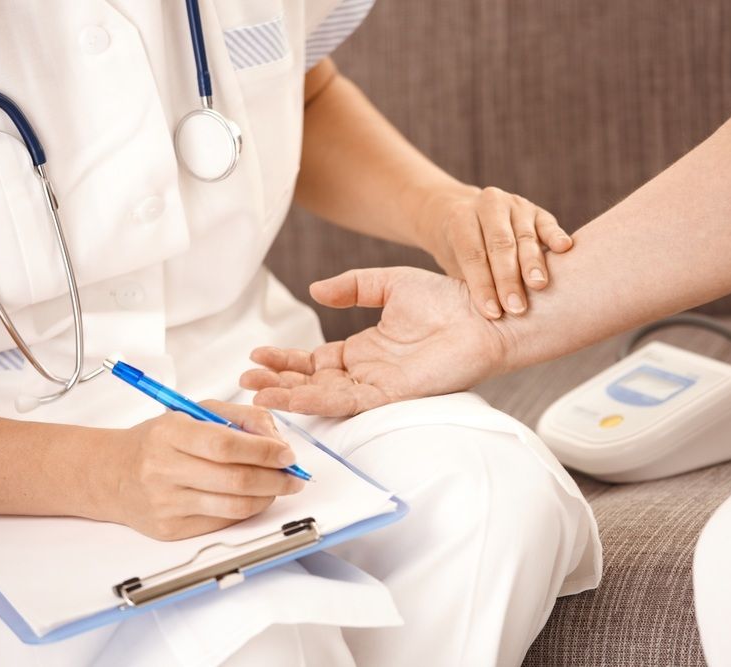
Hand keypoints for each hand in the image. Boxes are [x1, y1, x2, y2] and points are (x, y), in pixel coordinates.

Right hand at [106, 402, 304, 539]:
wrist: (112, 474)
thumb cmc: (158, 440)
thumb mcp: (194, 412)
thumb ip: (240, 417)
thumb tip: (276, 439)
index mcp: (170, 434)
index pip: (226, 445)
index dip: (264, 451)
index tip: (286, 454)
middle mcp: (164, 470)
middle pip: (235, 479)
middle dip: (275, 478)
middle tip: (294, 475)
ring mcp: (166, 504)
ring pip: (233, 506)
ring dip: (267, 497)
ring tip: (280, 487)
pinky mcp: (170, 529)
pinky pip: (222, 523)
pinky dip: (246, 510)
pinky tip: (254, 498)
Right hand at [240, 267, 510, 416]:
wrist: (484, 311)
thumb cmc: (448, 299)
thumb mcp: (390, 284)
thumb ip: (352, 287)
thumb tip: (316, 289)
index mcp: (365, 350)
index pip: (314, 362)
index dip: (285, 361)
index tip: (258, 356)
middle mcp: (367, 372)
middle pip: (311, 384)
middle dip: (277, 384)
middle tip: (246, 381)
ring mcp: (378, 386)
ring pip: (323, 397)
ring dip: (288, 397)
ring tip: (255, 394)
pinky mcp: (392, 395)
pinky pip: (346, 402)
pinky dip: (315, 401)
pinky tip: (289, 398)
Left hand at [415, 186, 571, 318]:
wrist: (469, 218)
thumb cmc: (461, 254)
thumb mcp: (453, 265)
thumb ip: (466, 284)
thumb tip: (481, 320)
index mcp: (460, 218)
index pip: (472, 254)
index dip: (482, 285)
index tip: (492, 313)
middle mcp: (488, 205)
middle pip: (499, 244)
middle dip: (508, 278)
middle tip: (517, 308)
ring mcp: (515, 206)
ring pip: (525, 236)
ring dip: (533, 264)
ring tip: (539, 286)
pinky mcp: (538, 212)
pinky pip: (548, 224)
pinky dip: (556, 236)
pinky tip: (564, 248)